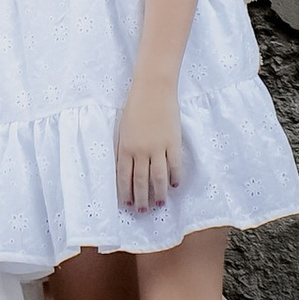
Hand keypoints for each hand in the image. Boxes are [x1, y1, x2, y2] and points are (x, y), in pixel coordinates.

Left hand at [116, 78, 183, 211]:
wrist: (153, 88)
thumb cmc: (136, 104)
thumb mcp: (124, 127)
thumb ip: (125, 147)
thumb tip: (128, 167)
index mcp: (125, 146)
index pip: (124, 176)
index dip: (126, 192)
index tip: (128, 203)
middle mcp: (141, 151)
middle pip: (141, 181)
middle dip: (141, 198)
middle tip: (143, 210)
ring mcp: (158, 148)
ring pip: (158, 178)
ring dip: (158, 194)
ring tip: (159, 204)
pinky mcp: (173, 143)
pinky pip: (174, 166)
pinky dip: (175, 178)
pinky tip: (174, 185)